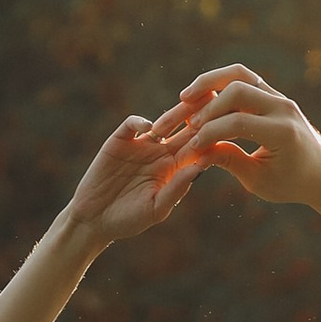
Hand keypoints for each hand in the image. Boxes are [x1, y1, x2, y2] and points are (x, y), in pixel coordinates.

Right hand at [63, 109, 206, 248]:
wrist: (94, 219)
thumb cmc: (128, 220)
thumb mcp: (156, 209)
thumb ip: (177, 188)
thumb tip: (200, 166)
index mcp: (175, 169)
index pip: (198, 147)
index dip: (211, 136)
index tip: (227, 127)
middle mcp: (161, 153)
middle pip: (185, 129)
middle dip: (200, 116)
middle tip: (216, 101)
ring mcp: (141, 145)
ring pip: (163, 121)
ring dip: (176, 111)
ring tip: (190, 101)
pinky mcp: (119, 141)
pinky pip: (132, 125)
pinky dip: (140, 122)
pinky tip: (149, 128)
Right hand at [166, 70, 320, 208]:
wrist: (320, 171)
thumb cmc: (290, 182)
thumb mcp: (259, 181)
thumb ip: (229, 162)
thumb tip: (198, 152)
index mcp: (283, 133)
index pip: (238, 123)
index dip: (210, 133)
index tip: (193, 147)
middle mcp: (283, 109)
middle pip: (238, 91)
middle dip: (208, 107)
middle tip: (189, 126)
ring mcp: (279, 97)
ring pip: (239, 75)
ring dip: (210, 82)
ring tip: (186, 96)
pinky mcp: (273, 94)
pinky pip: (244, 79)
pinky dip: (220, 82)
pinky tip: (201, 94)